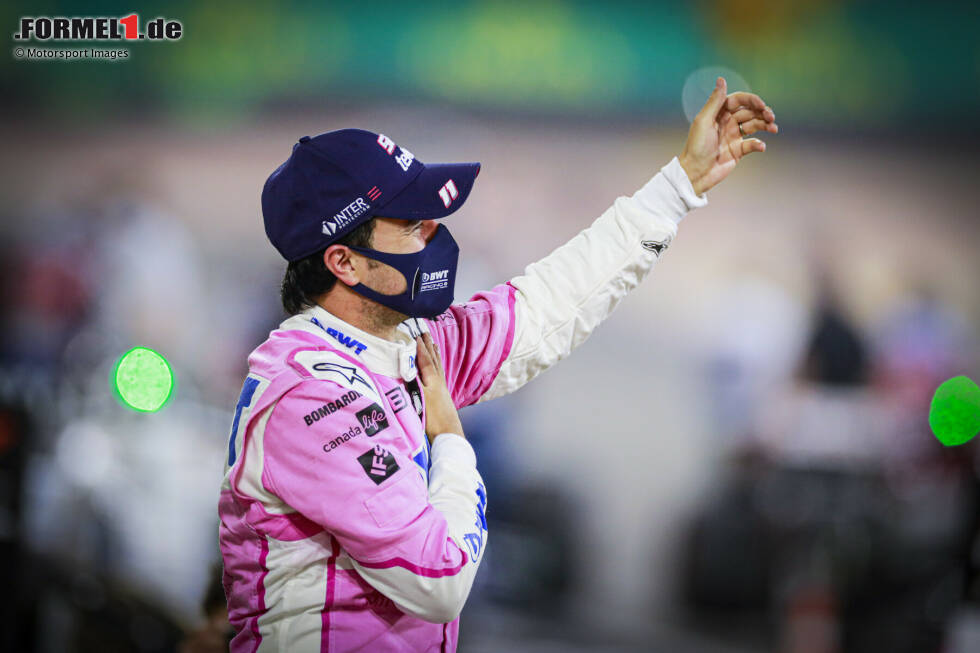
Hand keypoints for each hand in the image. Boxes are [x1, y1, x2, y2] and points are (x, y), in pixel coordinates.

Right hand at [415, 333, 463, 443]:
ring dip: (434, 354)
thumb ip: (413, 382)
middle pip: (432, 359)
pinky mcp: (443, 397)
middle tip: (425, 332)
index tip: (415, 334)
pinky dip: (437, 366)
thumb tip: (404, 367)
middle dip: (428, 346)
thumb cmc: (432, 418)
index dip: (419, 347)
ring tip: (433, 344)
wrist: (448, 434)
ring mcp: (441, 389)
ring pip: (437, 366)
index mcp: (432, 379)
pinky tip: (436, 368)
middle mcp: (438, 381)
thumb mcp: (419, 398)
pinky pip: (439, 374)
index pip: (424, 359)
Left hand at [678, 77, 777, 195]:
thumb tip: (721, 79)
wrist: (695, 173)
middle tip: (771, 116)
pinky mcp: (738, 151)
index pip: (738, 100)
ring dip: (765, 125)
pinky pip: (752, 144)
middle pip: (749, 112)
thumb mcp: (704, 121)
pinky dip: (758, 144)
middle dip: (762, 112)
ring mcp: (733, 136)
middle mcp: (727, 123)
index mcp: (718, 113)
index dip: (751, 100)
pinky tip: (760, 146)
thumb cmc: (696, 146)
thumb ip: (714, 101)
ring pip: (754, 125)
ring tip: (773, 128)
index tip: (761, 105)